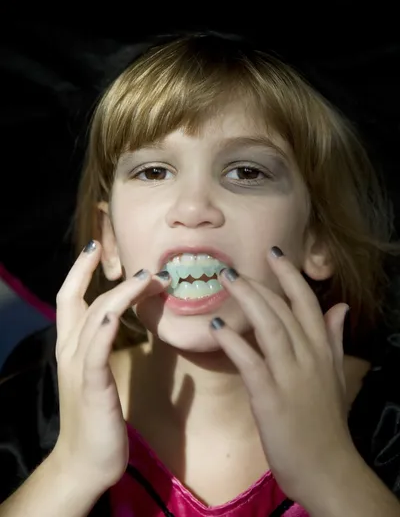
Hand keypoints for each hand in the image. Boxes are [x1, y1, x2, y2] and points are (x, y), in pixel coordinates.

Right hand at [52, 240, 170, 494]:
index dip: (80, 270)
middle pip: (85, 298)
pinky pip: (96, 348)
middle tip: (148, 265)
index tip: (96, 247)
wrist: (85, 461)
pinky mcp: (92, 383)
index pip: (70, 297)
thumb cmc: (98, 417)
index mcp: (72, 345)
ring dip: (123, 292)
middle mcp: (70, 349)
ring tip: (149, 277)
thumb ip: (107, 347)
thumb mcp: (101, 375)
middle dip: (116, 277)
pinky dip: (105, 324)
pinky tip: (116, 309)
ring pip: (96, 315)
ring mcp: (79, 365)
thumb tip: (138, 324)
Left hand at [210, 246, 353, 503]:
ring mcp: (290, 375)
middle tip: (232, 267)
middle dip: (259, 283)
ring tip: (226, 281)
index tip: (274, 254)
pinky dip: (234, 341)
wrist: (327, 469)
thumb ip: (333, 339)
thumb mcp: (335, 375)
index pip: (307, 302)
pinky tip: (217, 326)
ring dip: (247, 300)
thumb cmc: (326, 422)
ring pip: (270, 326)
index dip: (290, 275)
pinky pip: (251, 361)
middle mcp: (308, 356)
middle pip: (284, 309)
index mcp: (321, 350)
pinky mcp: (271, 396)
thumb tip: (339, 307)